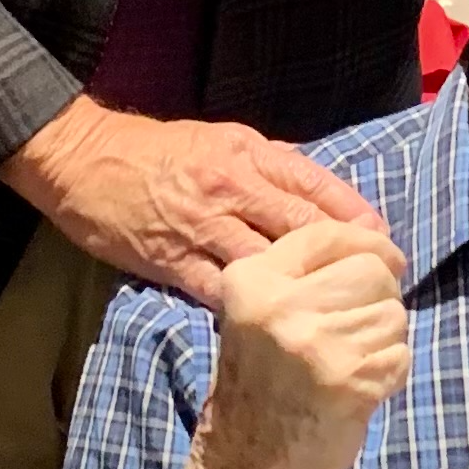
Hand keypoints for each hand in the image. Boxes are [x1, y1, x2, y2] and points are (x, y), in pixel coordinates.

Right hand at [3, 97, 386, 306]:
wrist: (82, 159)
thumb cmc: (155, 149)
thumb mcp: (221, 139)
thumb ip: (269, 167)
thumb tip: (318, 196)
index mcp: (248, 155)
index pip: (316, 187)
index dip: (357, 218)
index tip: (386, 245)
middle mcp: (232, 188)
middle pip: (304, 228)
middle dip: (347, 259)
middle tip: (379, 287)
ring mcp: (202, 227)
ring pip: (271, 264)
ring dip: (307, 292)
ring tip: (337, 316)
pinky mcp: (172, 261)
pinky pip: (221, 291)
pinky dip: (253, 311)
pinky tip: (278, 330)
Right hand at [174, 216, 411, 468]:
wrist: (245, 467)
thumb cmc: (260, 385)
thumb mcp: (262, 312)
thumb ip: (308, 274)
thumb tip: (382, 244)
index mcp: (251, 279)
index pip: (329, 233)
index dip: (369, 244)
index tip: (386, 261)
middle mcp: (280, 305)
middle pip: (373, 270)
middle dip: (380, 298)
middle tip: (355, 332)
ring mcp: (315, 343)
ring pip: (393, 314)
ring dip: (385, 341)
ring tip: (348, 365)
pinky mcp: (348, 380)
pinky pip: (400, 355)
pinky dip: (390, 373)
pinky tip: (355, 391)